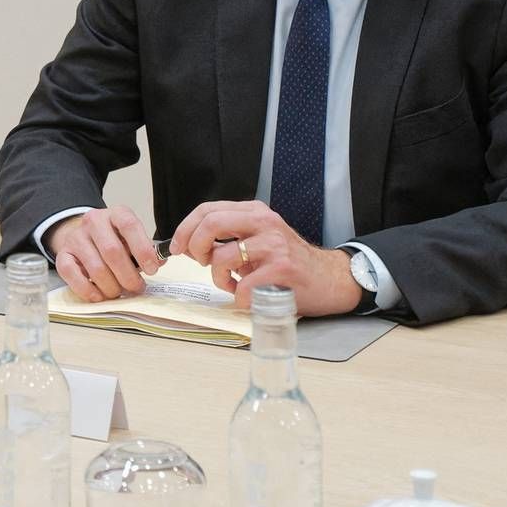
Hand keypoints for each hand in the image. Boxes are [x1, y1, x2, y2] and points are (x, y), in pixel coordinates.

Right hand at [45, 204, 162, 302]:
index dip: (143, 249)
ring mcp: (75, 237)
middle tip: (137, 288)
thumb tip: (159, 262)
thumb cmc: (114, 240)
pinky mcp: (62, 254)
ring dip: (111, 287)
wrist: (83, 236)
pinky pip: (72, 274)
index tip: (152, 269)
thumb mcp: (131, 238)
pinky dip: (87, 290)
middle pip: (112, 251)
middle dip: (128, 275)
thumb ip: (145, 249)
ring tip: (119, 293)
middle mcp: (93, 221)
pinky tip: (99, 296)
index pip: (130, 226)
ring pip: (95, 267)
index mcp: (116, 214)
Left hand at [167, 199, 359, 315]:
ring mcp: (274, 245)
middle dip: (194, 247)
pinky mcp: (282, 270)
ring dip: (217, 278)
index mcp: (254, 212)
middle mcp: (264, 223)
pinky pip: (242, 286)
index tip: (176, 247)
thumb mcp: (257, 241)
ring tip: (231, 283)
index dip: (185, 229)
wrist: (330, 279)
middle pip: (210, 224)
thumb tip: (188, 246)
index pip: (208, 209)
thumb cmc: (287, 263)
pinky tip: (248, 295)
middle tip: (200, 262)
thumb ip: (227, 238)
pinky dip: (238, 297)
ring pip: (222, 257)